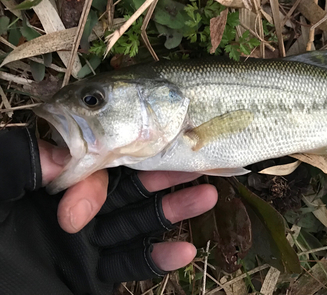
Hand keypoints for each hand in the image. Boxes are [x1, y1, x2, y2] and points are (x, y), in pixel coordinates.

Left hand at [38, 140, 217, 271]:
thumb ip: (15, 163)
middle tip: (195, 161)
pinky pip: (130, 266)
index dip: (114, 161)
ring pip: (137, 222)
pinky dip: (158, 259)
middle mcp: (73, 213)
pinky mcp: (93, 278)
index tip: (136, 156)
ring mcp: (86, 246)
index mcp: (47, 187)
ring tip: (207, 195)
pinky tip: (186, 249)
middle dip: (162, 175)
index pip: (92, 165)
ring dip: (172, 210)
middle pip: (127, 188)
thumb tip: (63, 149)